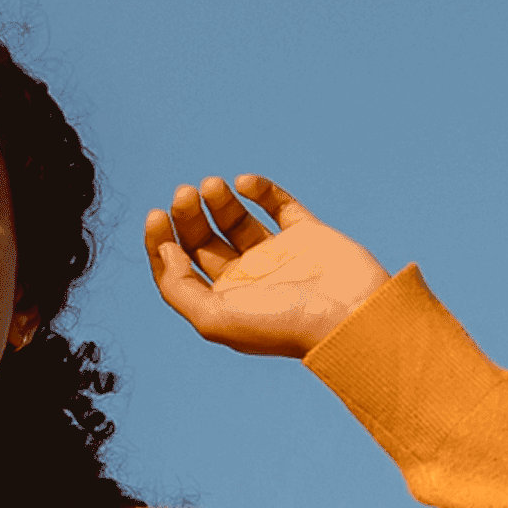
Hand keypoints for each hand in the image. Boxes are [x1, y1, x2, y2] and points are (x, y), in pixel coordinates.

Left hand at [143, 174, 390, 358]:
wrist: (351, 317)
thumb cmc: (284, 325)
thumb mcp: (214, 319)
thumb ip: (178, 288)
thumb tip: (168, 251)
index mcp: (223, 301)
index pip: (180, 266)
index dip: (162, 240)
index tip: (157, 215)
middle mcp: (248, 278)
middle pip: (204, 238)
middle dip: (189, 214)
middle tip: (185, 193)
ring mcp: (278, 255)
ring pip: (237, 219)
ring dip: (219, 199)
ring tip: (211, 185)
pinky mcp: (307, 234)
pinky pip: (279, 204)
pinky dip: (260, 189)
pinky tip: (245, 182)